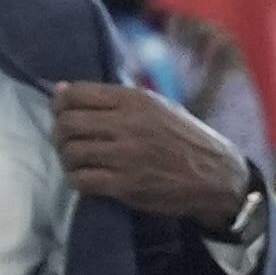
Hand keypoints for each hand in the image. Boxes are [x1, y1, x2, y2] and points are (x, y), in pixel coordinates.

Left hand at [50, 81, 249, 230]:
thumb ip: (111, 99)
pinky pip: (82, 180)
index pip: (76, 94)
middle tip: (66, 142)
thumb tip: (60, 90)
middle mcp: (128, 124)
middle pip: (67, 124)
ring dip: (67, 160)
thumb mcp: (155, 106)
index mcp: (134, 100)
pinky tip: (88, 179)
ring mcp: (127, 156)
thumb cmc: (182, 137)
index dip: (59, 104)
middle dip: (59, 134)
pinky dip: (78, 180)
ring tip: (78, 162)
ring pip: (71, 153)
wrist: (216, 175)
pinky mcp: (126, 185)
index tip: (60, 113)